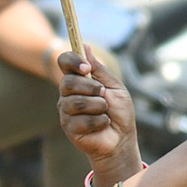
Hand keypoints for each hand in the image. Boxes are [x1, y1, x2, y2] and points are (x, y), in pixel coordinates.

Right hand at [57, 45, 139, 178]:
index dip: (72, 61)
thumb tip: (85, 47)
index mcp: (79, 80)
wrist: (121, 139)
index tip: (86, 68)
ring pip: (76, 102)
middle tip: (103, 95)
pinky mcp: (69, 128)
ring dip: (98, 106)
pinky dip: (99, 121)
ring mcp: (67, 111)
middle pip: (68, 82)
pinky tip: (103, 124)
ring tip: (105, 112)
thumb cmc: (119, 113)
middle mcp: (68, 94)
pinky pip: (81, 120)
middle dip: (90, 87)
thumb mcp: (115, 87)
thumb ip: (100, 70)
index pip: (65, 62)